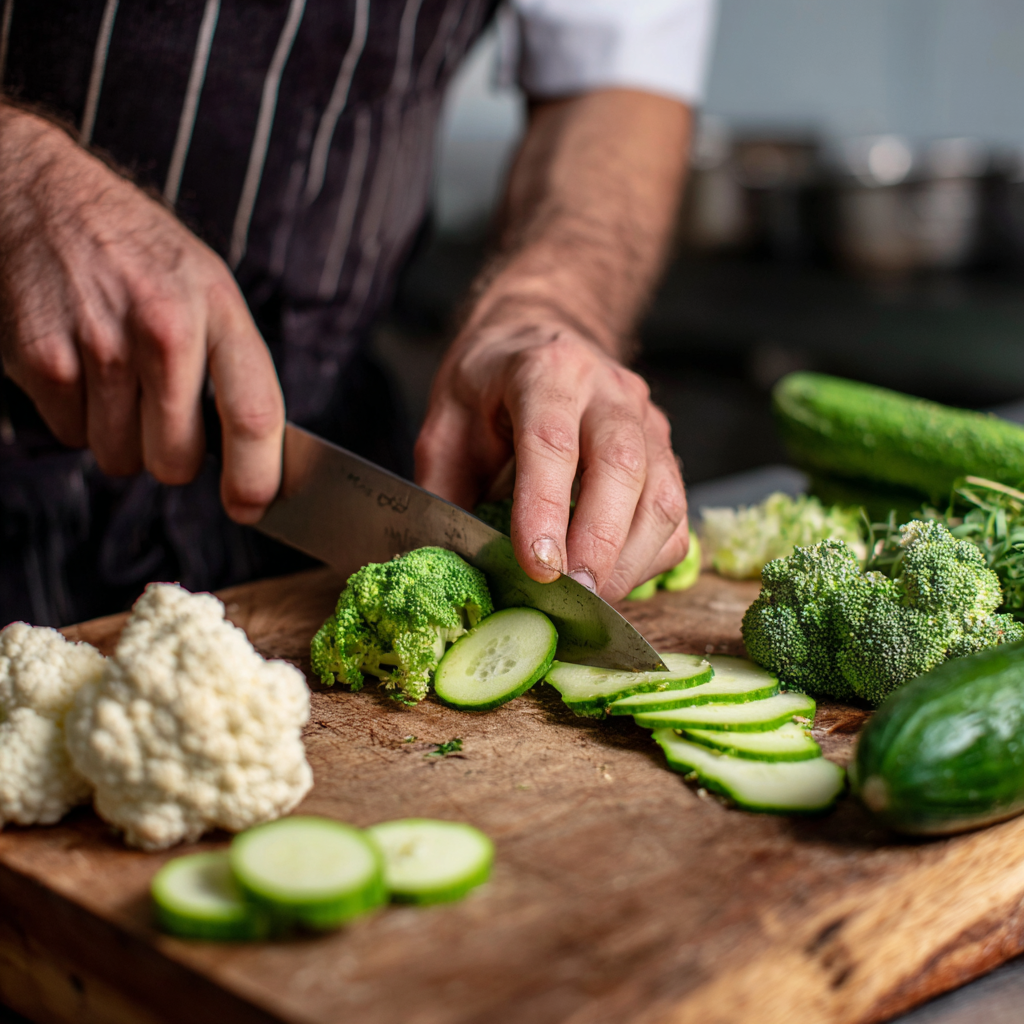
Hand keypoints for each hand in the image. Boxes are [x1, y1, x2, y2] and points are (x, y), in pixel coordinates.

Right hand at [0, 106, 283, 522]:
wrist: (40, 195)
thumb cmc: (137, 253)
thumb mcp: (206, 286)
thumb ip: (232, 365)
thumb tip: (254, 455)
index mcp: (219, 310)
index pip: (254, 414)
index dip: (257, 476)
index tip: (253, 505)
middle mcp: (165, 328)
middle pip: (177, 460)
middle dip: (170, 458)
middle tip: (160, 418)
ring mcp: (100, 345)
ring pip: (119, 458)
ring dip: (118, 436)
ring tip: (114, 374)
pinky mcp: (42, 358)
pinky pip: (70, 435)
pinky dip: (74, 416)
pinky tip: (78, 363)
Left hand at [415, 302, 688, 601]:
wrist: (540, 338)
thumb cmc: (490, 385)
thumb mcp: (446, 421)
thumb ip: (444, 485)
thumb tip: (447, 561)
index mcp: (544, 371)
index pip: (551, 441)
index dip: (545, 509)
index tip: (538, 567)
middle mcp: (607, 392)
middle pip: (623, 468)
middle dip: (599, 542)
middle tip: (572, 596)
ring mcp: (646, 421)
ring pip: (663, 495)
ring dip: (629, 560)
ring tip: (590, 600)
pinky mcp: (666, 453)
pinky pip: (675, 516)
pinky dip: (648, 559)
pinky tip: (612, 578)